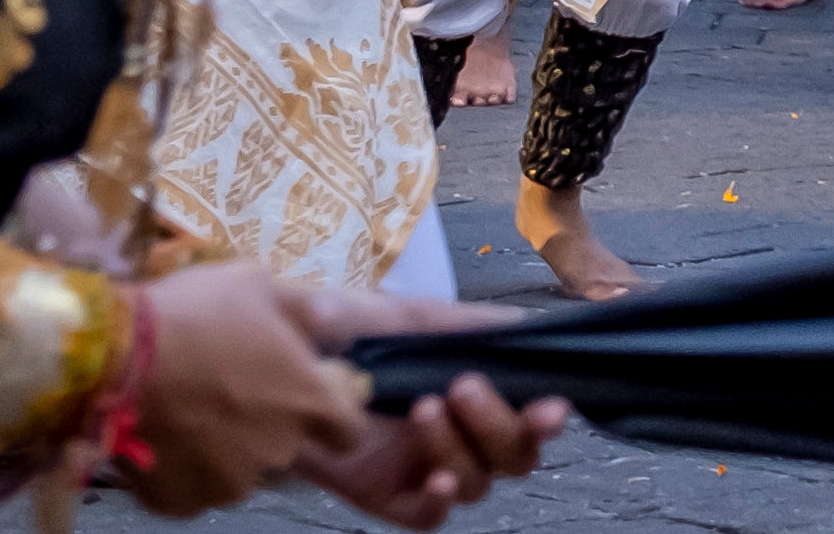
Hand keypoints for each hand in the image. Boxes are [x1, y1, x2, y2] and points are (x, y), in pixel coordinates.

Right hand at [119, 261, 376, 512]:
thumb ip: (310, 313)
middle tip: (233, 392)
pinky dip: (184, 472)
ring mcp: (228, 483)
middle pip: (288, 448)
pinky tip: (166, 437)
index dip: (332, 416)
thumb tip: (345, 331)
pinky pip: (193, 490)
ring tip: (192, 413)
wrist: (114, 358)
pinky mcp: (180, 503)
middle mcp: (279, 452)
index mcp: (310, 402)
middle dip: (270, 426)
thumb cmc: (197, 313)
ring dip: (228, 451)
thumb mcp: (261, 287)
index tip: (307, 397)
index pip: (348, 431)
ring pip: (241, 472)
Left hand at [264, 288, 566, 529]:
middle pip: (515, 455)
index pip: (533, 415)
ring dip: (460, 449)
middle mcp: (463, 437)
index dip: (548, 417)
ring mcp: (427, 469)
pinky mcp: (391, 498)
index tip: (551, 405)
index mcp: (479, 393)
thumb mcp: (406, 318)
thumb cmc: (351, 340)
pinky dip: (439, 500)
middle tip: (462, 386)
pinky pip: (431, 516)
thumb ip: (464, 323)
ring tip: (423, 409)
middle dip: (498, 423)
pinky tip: (432, 479)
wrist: (282, 372)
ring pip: (476, 483)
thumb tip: (522, 325)